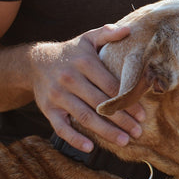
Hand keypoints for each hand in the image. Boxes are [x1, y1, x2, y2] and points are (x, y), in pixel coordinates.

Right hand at [29, 24, 144, 151]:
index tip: (143, 114)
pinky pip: (60, 127)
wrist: (35, 62)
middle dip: (122, 120)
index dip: (128, 101)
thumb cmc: (72, 52)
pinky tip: (89, 147)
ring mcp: (58, 96)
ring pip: (85, 117)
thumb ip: (108, 33)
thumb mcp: (88, 38)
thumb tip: (128, 31)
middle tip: (138, 132)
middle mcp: (70, 79)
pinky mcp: (48, 109)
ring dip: (105, 132)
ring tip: (124, 141)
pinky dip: (74, 138)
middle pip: (101, 104)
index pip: (111, 86)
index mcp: (85, 63)